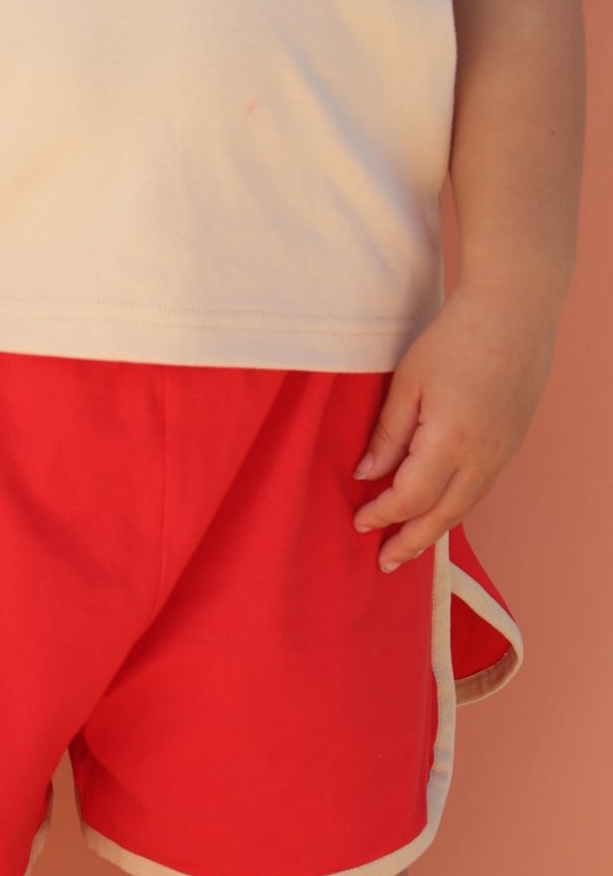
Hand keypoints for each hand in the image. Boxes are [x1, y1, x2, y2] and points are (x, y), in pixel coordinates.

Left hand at [352, 279, 559, 568]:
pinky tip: (441, 509)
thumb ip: (389, 433)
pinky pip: (481, 487)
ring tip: (411, 546)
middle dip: (412, 542)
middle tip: (385, 564)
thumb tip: (367, 475)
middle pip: (442, 515)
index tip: (359, 523)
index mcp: (450, 441)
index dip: (382, 515)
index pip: (410, 497)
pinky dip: (457, 506)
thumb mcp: (408, 382)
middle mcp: (482, 456)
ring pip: (466, 505)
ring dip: (436, 529)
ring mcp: (502, 452)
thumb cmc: (456, 337)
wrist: (515, 311)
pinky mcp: (512, 442)